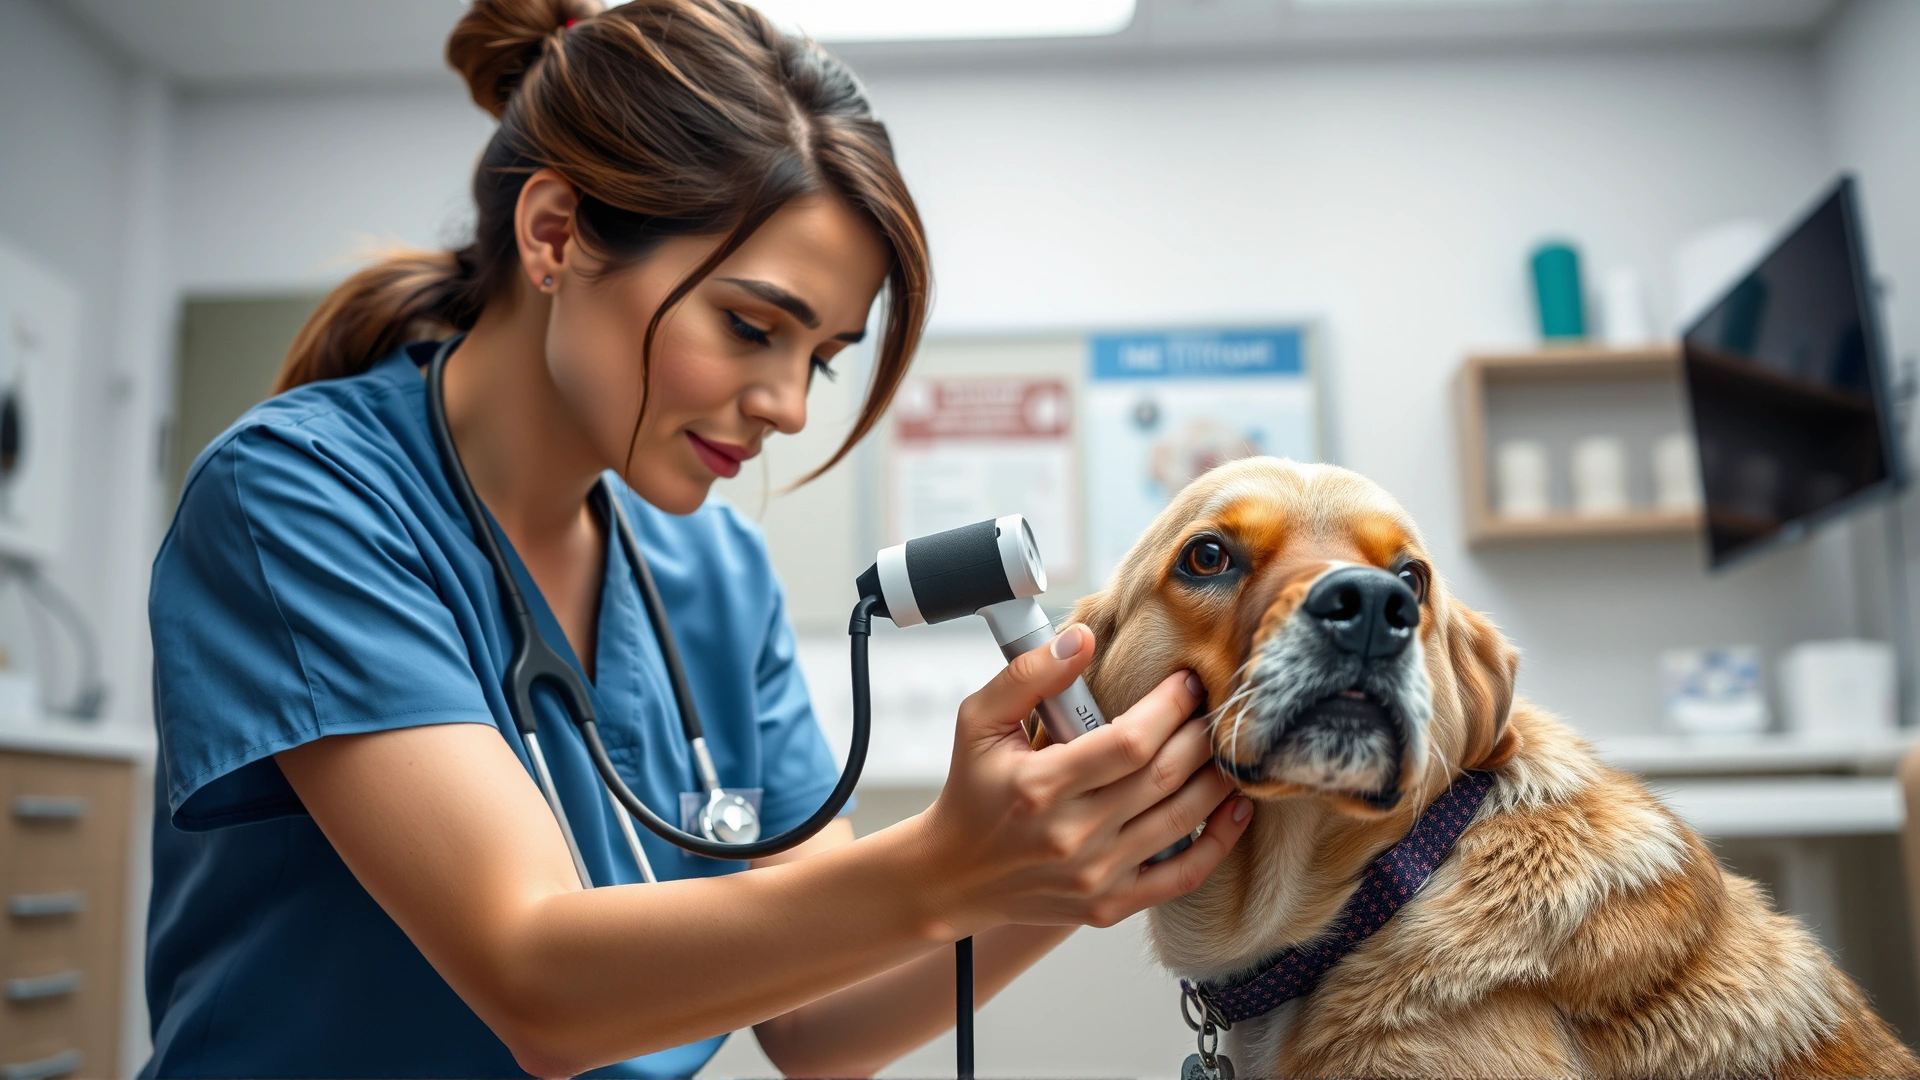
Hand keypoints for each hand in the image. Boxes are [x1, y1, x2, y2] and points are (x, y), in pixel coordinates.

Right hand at [914, 623, 1252, 934]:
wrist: (956, 875)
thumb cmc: (972, 789)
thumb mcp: (978, 721)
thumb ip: (1028, 674)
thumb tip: (1083, 638)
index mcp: (1039, 787)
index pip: (1129, 742)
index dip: (1170, 707)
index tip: (1188, 681)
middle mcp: (1071, 837)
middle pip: (1163, 777)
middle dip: (1200, 734)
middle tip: (1216, 706)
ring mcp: (1094, 877)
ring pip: (1182, 820)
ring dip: (1218, 779)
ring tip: (1230, 745)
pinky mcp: (1109, 906)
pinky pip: (1182, 876)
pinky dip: (1219, 841)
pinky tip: (1236, 807)